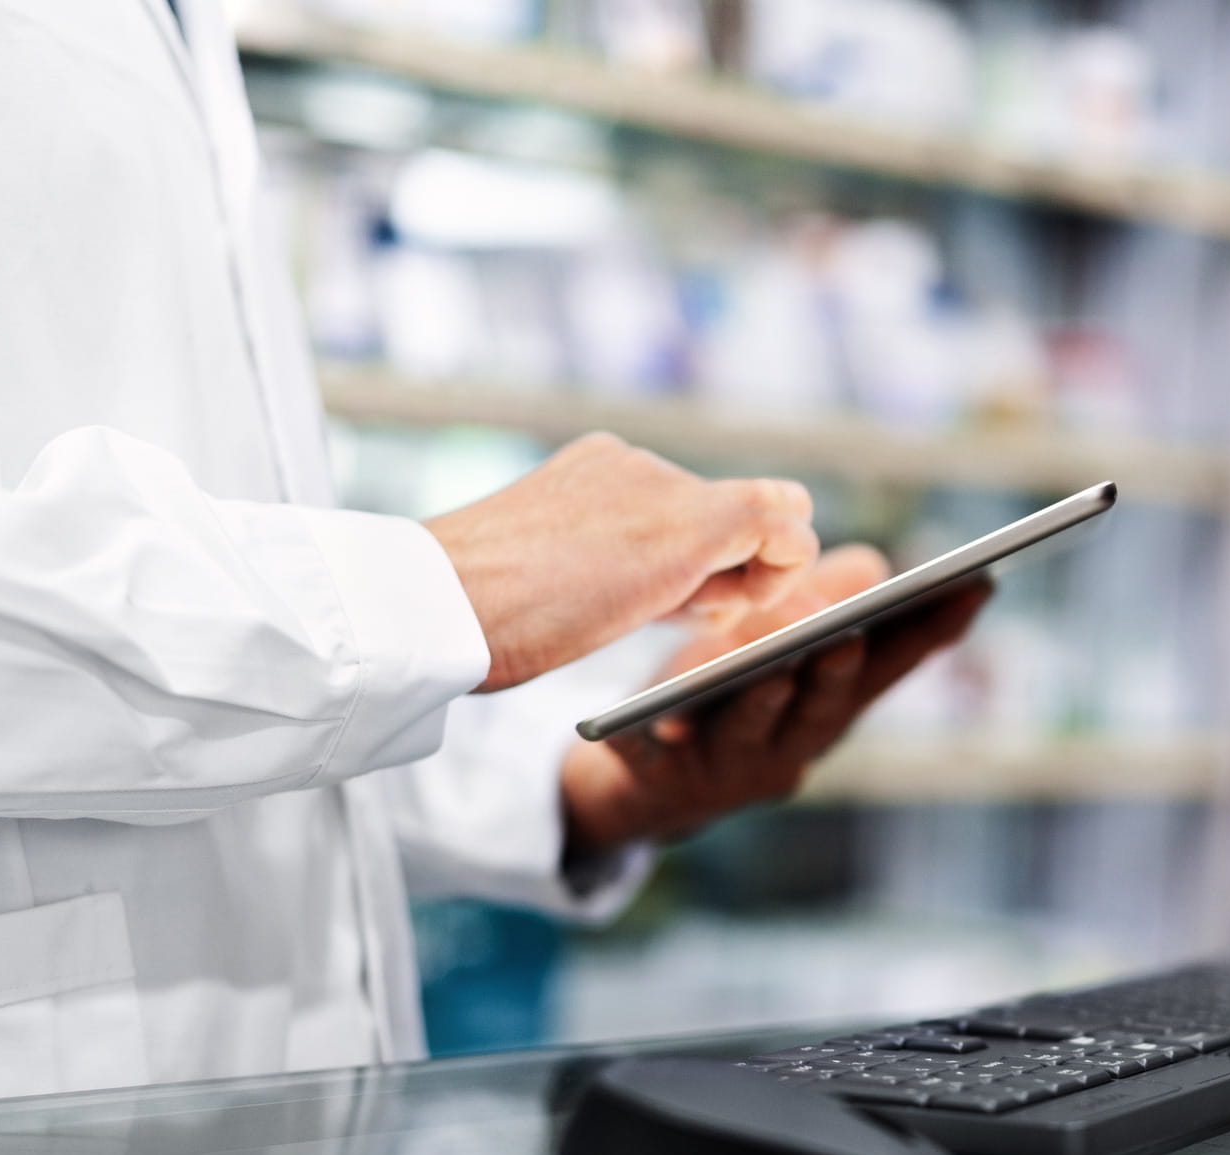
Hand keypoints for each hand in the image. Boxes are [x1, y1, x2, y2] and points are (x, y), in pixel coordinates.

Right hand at [423, 433, 819, 692]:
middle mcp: (633, 464)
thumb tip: (672, 594)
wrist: (442, 600)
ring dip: (752, 578)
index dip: (698, 557)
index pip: (678, 508)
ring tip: (703, 614)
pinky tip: (756, 604)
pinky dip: (787, 567)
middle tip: (698, 612)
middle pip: (725, 517)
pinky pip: (784, 527)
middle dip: (731, 571)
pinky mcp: (695, 522)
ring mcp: (664, 486)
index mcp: (592, 472)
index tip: (681, 603)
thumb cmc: (474, 612)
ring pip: (761, 522)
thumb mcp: (544, 577)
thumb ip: (606, 571)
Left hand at [560, 545, 990, 856]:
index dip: (933, 630)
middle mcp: (794, 743)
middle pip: (825, 705)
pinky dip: (662, 736)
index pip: (892, 663)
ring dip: (765, 700)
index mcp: (830, 702)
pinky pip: (662, 756)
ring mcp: (733, 767)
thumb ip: (824, 604)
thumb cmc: (725, 688)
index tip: (976, 585)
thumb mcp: (776, 639)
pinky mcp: (666, 778)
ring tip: (769, 668)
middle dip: (839, 672)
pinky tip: (662, 719)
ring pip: (752, 728)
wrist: (648, 777)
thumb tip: (876, 568)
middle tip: (851, 635)